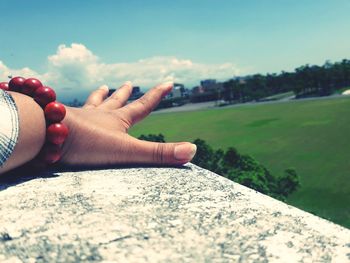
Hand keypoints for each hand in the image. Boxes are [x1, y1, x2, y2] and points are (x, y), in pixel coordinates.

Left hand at [60, 82, 195, 166]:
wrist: (48, 134)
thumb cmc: (89, 144)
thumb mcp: (128, 151)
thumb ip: (158, 154)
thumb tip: (192, 151)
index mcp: (118, 121)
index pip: (143, 105)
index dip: (157, 95)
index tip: (169, 81)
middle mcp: (100, 115)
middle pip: (116, 102)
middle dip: (125, 94)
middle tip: (128, 83)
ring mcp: (80, 118)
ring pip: (93, 104)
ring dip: (100, 96)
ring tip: (101, 87)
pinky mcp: (62, 124)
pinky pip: (71, 112)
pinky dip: (73, 108)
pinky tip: (68, 107)